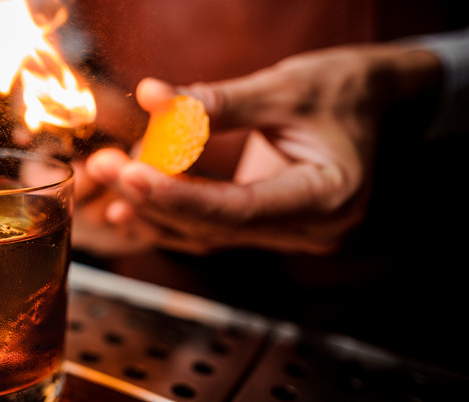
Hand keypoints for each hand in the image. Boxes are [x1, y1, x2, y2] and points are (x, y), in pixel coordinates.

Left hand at [76, 44, 441, 254]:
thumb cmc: (345, 90)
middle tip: (103, 167)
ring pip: (208, 232)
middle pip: (216, 225)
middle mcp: (309, 227)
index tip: (131, 174)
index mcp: (328, 197)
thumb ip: (218, 102)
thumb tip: (151, 97)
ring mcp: (287, 231)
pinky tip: (129, 201)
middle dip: (153, 198)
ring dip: (153, 206)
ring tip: (105, 175)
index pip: (240, 210)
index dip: (181, 196)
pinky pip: (211, 226)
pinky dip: (171, 211)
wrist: (379, 103)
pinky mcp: (266, 222)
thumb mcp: (286, 87)